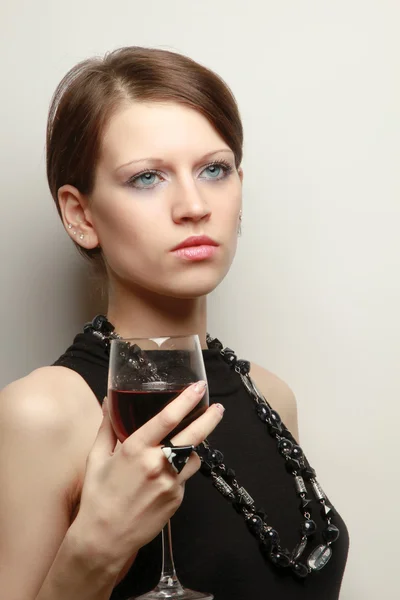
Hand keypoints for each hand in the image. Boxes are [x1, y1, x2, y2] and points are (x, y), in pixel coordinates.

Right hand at [72, 382, 223, 570]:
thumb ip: (107, 427)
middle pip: (193, 435)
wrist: (105, 539)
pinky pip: (184, 478)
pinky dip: (178, 473)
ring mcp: (170, 483)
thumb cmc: (97, 496)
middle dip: (209, 419)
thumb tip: (108, 401)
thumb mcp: (96, 457)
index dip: (186, 400)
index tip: (198, 388)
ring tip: (182, 446)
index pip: (167, 418)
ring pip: (192, 458)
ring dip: (191, 449)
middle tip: (218, 407)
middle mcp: (156, 464)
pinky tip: (162, 479)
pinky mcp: (177, 499)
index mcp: (135, 449)